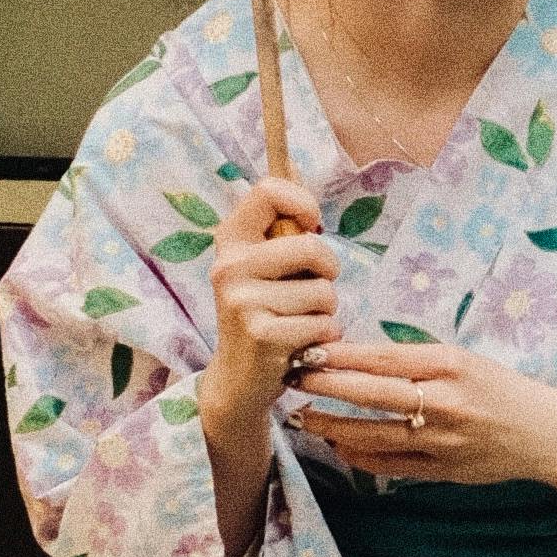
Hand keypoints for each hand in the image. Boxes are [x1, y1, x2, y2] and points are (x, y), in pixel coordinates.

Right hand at [203, 171, 338, 425]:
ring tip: (297, 323)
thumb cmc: (263, 315)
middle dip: (327, 272)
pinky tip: (299, 346)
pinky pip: (323, 323)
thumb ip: (281, 231)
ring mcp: (242, 301)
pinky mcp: (262, 335)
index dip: (303, 203)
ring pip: (323, 291)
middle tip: (309, 291)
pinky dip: (323, 337)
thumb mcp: (262, 267)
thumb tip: (301, 175)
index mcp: (230, 242)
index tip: (310, 227)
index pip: (268, 191)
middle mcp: (229, 266)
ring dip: (324, 311)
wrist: (237, 380)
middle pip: (311, 247)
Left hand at [288, 341, 556, 500]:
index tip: (308, 349)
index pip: (382, 358)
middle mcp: (444, 401)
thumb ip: (418, 361)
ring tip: (302, 416)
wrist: (545, 434)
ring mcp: (442, 440)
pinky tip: (337, 445)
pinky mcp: (441, 470)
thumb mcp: (465, 360)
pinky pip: (389, 465)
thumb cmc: (501, 389)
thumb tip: (358, 357)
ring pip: (374, 433)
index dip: (340, 355)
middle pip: (372, 393)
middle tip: (292, 378)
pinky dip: (358, 455)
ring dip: (333, 425)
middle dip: (326, 385)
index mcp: (450, 365)